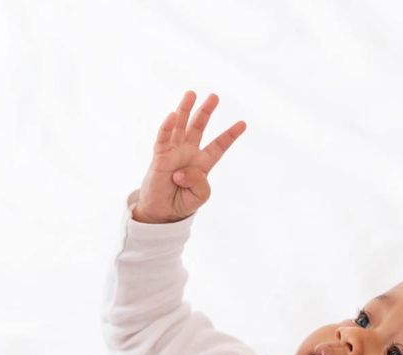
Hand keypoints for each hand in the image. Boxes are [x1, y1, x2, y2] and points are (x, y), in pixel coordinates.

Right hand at [134, 90, 245, 223]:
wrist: (161, 213)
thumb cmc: (182, 203)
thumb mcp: (200, 196)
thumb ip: (200, 182)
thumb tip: (182, 170)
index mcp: (203, 163)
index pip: (218, 146)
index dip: (230, 135)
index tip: (243, 124)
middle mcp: (189, 153)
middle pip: (199, 128)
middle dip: (206, 112)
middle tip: (214, 96)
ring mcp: (174, 153)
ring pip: (181, 127)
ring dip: (186, 110)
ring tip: (191, 94)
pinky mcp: (160, 157)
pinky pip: (163, 139)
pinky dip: (167, 127)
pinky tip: (173, 115)